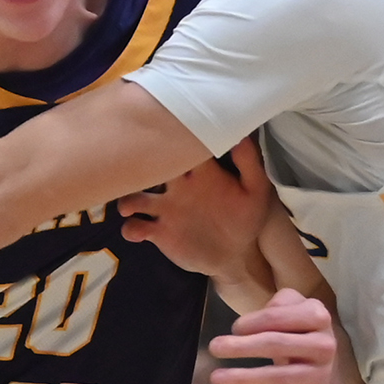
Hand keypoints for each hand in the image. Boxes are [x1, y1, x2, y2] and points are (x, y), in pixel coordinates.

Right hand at [118, 133, 277, 280]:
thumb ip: (249, 162)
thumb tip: (240, 132)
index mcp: (200, 171)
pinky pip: (135, 226)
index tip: (164, 129)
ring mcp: (165, 208)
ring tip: (131, 205)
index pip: (180, 145)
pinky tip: (139, 231)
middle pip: (150, 165)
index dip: (171, 136)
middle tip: (136, 162)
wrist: (237, 255)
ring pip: (134, 195)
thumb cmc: (245, 218)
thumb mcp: (256, 190)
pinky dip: (131, 228)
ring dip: (127, 198)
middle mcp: (178, 185)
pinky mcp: (159, 231)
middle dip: (139, 161)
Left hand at [211, 289, 355, 383]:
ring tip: (216, 378)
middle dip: (242, 347)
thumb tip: (251, 325)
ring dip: (243, 378)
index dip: (252, 322)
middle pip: (276, 345)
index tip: (234, 328)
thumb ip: (278, 303)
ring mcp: (319, 375)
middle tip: (214, 347)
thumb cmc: (299, 328)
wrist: (326, 363)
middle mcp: (324, 346)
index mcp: (318, 317)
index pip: (277, 318)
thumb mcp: (294, 305)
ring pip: (276, 377)